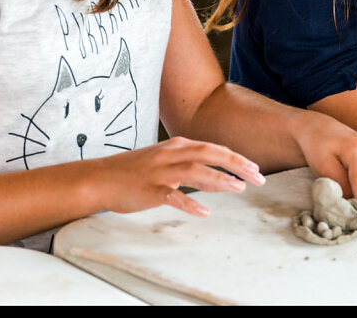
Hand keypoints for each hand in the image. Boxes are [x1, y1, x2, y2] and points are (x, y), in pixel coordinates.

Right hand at [90, 136, 265, 217]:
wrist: (99, 178)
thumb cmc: (134, 171)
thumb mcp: (165, 160)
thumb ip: (191, 164)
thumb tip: (219, 176)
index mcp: (177, 145)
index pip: (214, 148)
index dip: (236, 158)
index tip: (255, 168)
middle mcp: (170, 154)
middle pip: (210, 153)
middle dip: (236, 164)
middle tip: (258, 177)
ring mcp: (159, 171)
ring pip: (194, 171)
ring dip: (219, 180)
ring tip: (239, 189)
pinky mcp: (149, 190)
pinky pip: (172, 196)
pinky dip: (190, 203)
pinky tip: (205, 212)